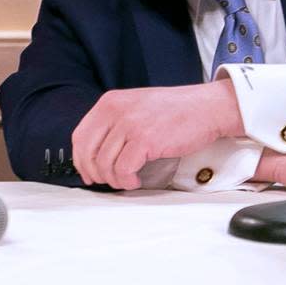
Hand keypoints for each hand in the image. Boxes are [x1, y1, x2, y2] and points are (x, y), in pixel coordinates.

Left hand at [71, 81, 243, 189]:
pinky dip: (127, 181)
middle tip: (109, 181)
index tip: (88, 173)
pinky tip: (136, 180)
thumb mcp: (135, 106)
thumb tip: (96, 154)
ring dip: (114, 180)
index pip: (80, 136)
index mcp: (110, 102)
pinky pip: (123, 170)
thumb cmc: (174, 111)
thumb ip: (114, 123)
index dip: (81, 160)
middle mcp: (115, 111)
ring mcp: (129, 124)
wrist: (206, 107)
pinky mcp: (145, 140)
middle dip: (95, 174)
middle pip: (87, 152)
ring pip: (104, 164)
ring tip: (128, 181)